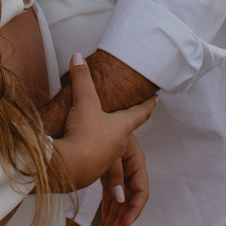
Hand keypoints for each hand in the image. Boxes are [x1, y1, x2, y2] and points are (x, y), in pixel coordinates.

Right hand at [52, 54, 155, 190]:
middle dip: (126, 119)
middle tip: (127, 109)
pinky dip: (92, 145)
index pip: (141, 113)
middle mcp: (118, 144)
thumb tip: (78, 56)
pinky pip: (95, 153)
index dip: (148, 103)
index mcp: (122, 127)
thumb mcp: (84, 102)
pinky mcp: (91, 168)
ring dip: (107, 134)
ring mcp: (105, 158)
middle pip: (126, 129)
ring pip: (110, 143)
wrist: (69, 168)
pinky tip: (82, 141)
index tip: (156, 97)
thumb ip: (81, 79)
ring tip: (101, 125)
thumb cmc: (85, 135)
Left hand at [100, 133, 148, 225]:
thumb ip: (116, 173)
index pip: (140, 187)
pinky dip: (108, 204)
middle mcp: (127, 161)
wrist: (77, 115)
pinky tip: (106, 219)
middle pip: (130, 195)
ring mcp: (116, 164)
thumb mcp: (108, 150)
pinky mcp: (104, 167)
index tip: (127, 223)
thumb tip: (120, 197)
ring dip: (116, 214)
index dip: (136, 207)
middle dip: (124, 216)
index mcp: (133, 154)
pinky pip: (109, 189)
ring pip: (119, 194)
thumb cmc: (91, 128)